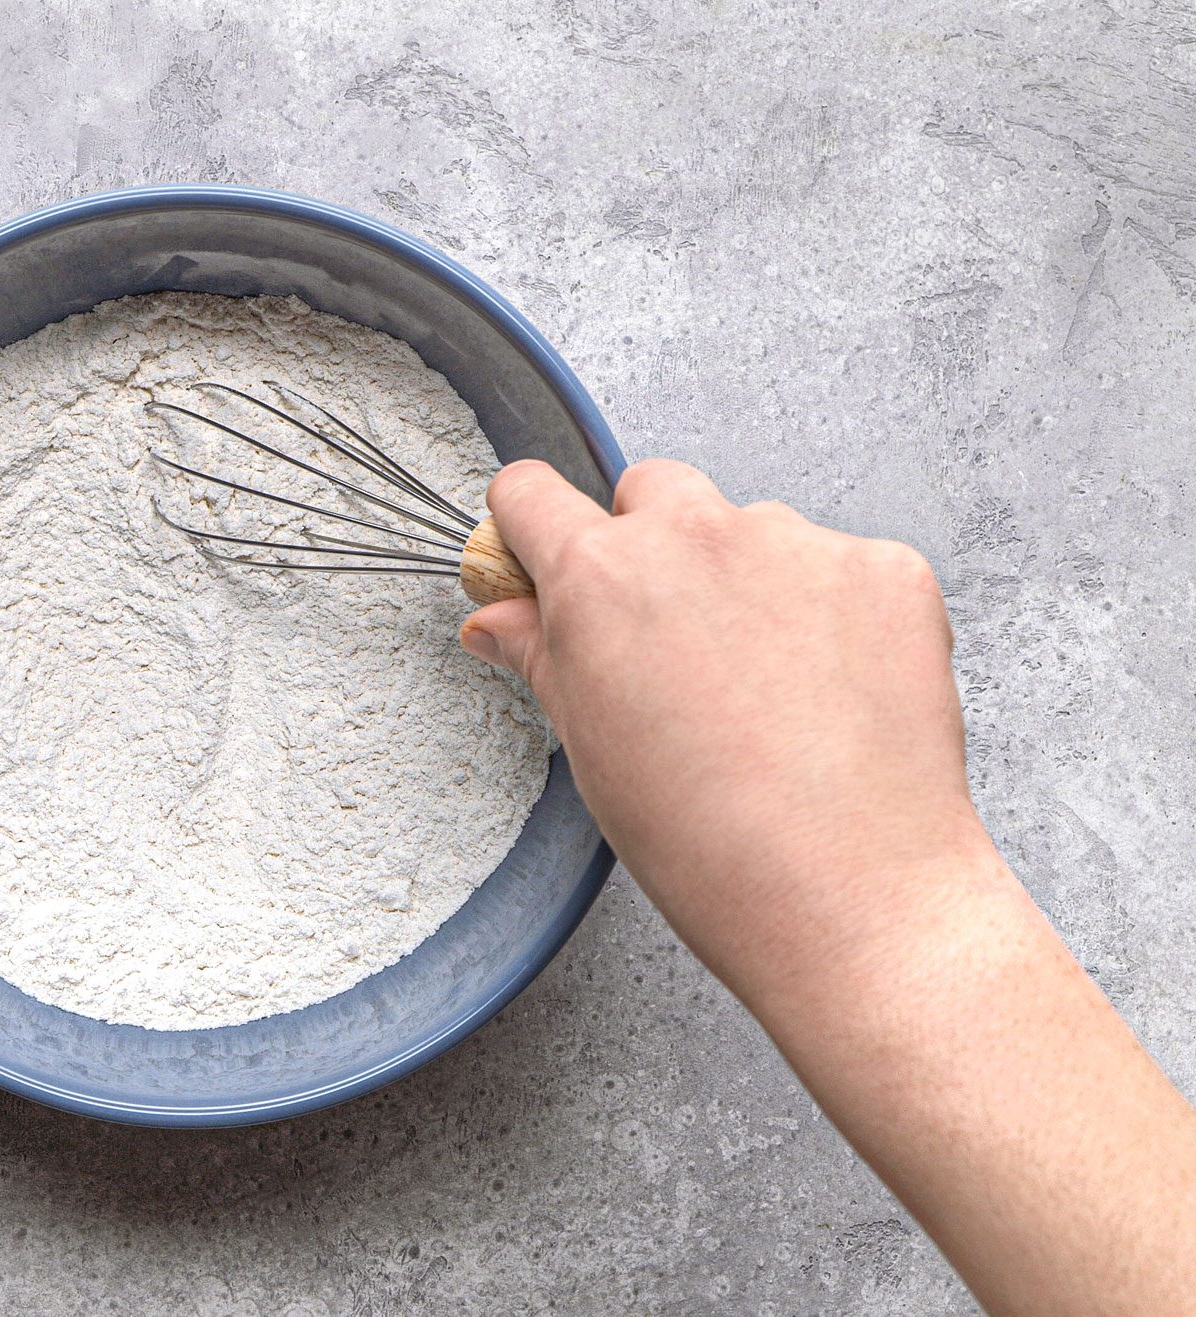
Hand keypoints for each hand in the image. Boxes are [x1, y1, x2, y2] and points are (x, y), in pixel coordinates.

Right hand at [458, 458, 987, 1002]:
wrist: (848, 891)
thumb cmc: (710, 842)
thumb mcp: (591, 747)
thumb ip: (541, 656)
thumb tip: (497, 621)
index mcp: (602, 577)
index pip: (532, 492)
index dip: (531, 527)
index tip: (543, 556)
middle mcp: (696, 537)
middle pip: (651, 491)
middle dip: (650, 546)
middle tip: (668, 640)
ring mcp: (798, 544)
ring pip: (753, 531)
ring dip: (748, 582)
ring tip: (766, 690)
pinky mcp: (885, 569)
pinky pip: (840, 567)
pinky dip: (833, 614)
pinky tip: (832, 694)